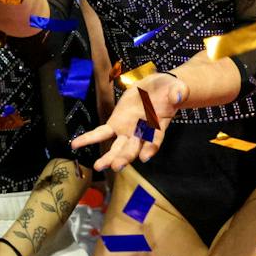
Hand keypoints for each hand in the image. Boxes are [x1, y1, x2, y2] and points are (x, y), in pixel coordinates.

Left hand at [70, 71, 185, 171]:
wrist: (158, 88)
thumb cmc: (170, 90)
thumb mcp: (176, 89)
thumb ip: (178, 93)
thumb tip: (179, 95)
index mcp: (158, 126)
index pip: (155, 139)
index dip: (150, 148)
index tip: (145, 157)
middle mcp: (142, 133)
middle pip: (133, 148)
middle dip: (125, 157)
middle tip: (116, 167)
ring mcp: (128, 130)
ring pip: (117, 147)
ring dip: (108, 157)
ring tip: (98, 166)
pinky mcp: (116, 123)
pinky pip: (101, 133)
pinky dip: (89, 138)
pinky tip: (76, 145)